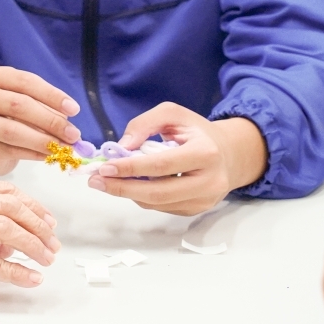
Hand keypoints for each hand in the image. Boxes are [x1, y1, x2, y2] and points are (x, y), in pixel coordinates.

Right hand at [0, 67, 81, 175]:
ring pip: (13, 131)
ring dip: (43, 141)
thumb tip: (70, 127)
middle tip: (73, 134)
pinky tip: (49, 155)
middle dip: (50, 121)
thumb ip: (46, 108)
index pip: (26, 82)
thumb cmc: (9, 114)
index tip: (74, 110)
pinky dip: (34, 154)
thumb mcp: (26, 101)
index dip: (52, 95)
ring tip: (64, 148)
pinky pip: (11, 150)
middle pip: (19, 105)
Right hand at [0, 179, 60, 287]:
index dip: (32, 204)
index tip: (46, 218)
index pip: (4, 191)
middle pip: (12, 206)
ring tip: (46, 257)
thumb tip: (1, 236)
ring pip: (7, 228)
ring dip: (34, 244)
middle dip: (39, 223)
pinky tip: (30, 278)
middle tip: (52, 241)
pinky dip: (17, 271)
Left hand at [85, 102, 266, 214]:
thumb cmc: (195, 131)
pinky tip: (131, 184)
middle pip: (158, 192)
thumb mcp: (172, 114)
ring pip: (157, 203)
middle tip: (96, 182)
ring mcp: (205, 200)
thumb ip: (144, 123)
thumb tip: (122, 147)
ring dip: (128, 193)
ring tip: (106, 181)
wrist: (228, 153)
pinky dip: (142, 196)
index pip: (161, 165)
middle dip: (122, 188)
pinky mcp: (197, 210)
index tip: (105, 167)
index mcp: (205, 153)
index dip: (131, 168)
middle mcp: (209, 181)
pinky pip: (162, 207)